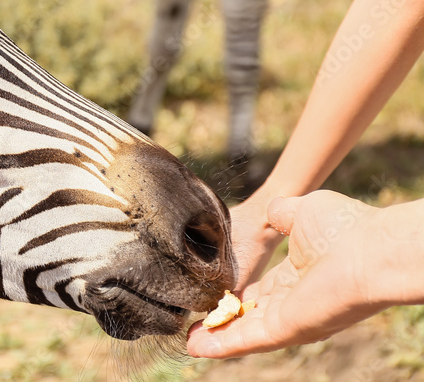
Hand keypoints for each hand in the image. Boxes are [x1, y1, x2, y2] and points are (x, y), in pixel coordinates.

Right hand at [187, 191, 393, 358]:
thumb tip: (270, 212)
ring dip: (217, 339)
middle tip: (195, 325)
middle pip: (251, 316)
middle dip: (222, 322)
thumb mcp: (301, 212)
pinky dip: (222, 344)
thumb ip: (280, 214)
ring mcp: (290, 318)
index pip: (261, 291)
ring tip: (190, 342)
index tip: (212, 294)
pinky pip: (247, 339)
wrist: (369, 249)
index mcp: (297, 275)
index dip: (236, 294)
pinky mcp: (287, 328)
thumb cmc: (345, 227)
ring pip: (245, 333)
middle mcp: (294, 301)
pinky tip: (198, 346)